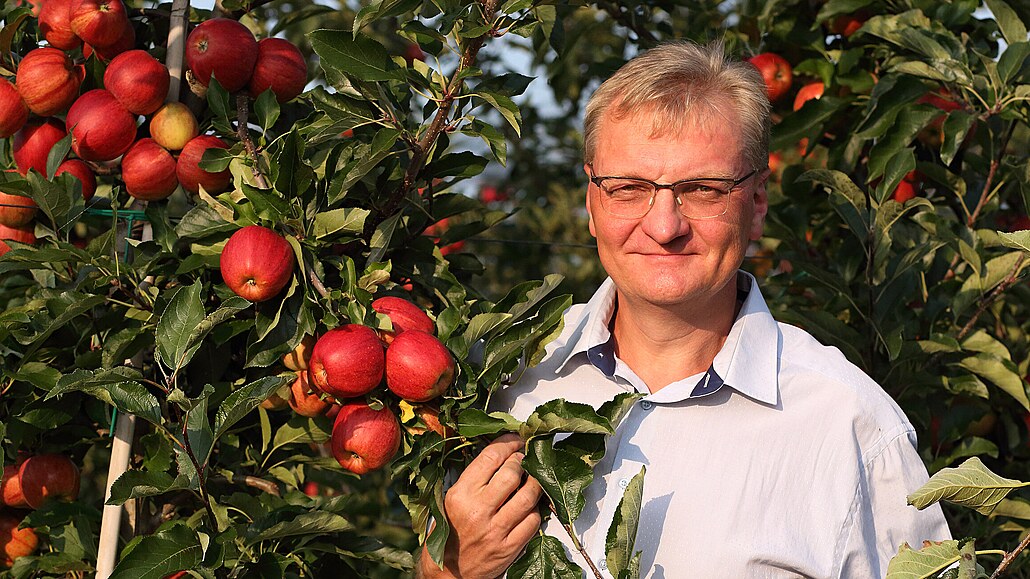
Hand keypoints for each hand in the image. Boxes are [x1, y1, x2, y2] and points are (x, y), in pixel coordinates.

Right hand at [418, 433, 543, 578]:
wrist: (449, 574)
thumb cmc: (449, 536)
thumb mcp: (450, 502)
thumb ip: (473, 479)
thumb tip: (499, 455)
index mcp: (460, 495)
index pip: (490, 458)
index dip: (507, 443)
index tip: (515, 440)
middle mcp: (478, 511)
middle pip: (512, 473)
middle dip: (522, 460)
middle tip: (524, 458)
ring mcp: (496, 530)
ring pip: (528, 495)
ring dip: (534, 483)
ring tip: (532, 478)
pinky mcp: (510, 547)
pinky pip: (533, 521)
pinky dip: (535, 510)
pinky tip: (530, 506)